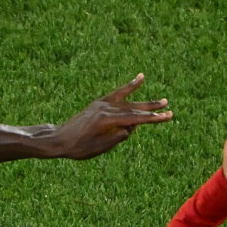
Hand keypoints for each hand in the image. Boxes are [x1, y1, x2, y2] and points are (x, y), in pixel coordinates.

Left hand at [40, 74, 171, 159]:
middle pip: (134, 108)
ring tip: (161, 100)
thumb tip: (132, 126)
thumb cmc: (78, 148)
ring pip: (128, 101)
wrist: (58, 139)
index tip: (168, 116)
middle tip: (168, 107)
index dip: (153, 119)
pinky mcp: (98, 103)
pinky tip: (140, 78)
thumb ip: (118, 137)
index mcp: (107, 120)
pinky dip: (129, 87)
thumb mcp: (100, 148)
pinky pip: (117, 94)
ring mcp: (102, 104)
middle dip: (152, 109)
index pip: (136, 119)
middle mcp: (106, 108)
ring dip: (144, 101)